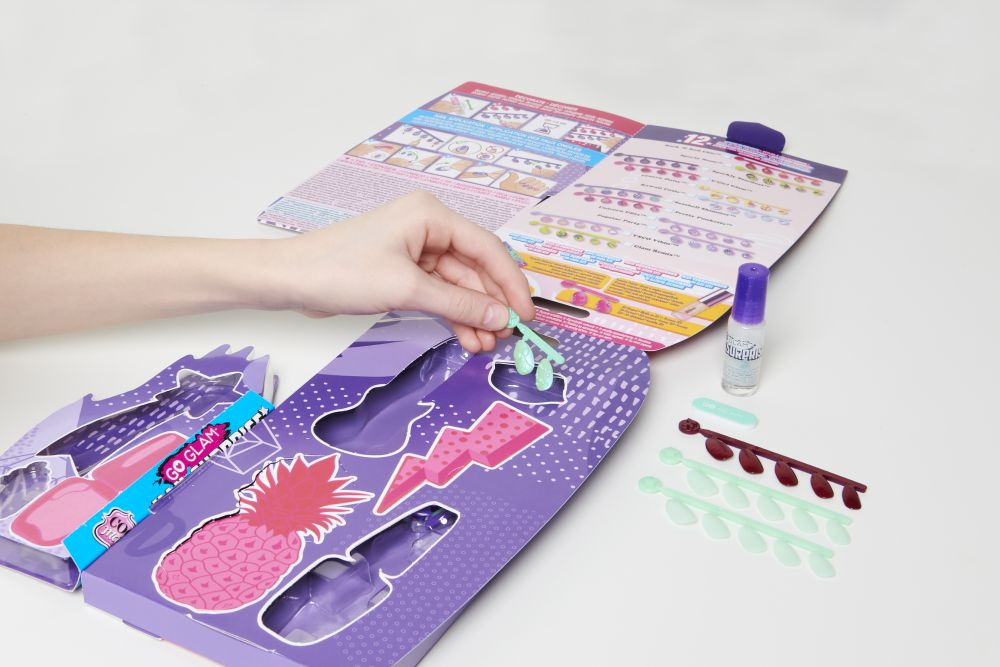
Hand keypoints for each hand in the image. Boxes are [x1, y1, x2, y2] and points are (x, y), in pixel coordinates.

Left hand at [263, 191, 534, 352]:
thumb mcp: (408, 289)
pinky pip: (440, 293)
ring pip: (459, 285)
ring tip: (485, 346)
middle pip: (476, 268)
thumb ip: (459, 304)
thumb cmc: (342, 271)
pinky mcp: (404, 271)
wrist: (291, 280)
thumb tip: (501, 318)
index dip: (510, 283)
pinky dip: (454, 315)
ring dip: (473, 315)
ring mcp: (416, 250)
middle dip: (491, 304)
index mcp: (431, 215)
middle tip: (506, 337)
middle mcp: (428, 227)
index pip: (487, 248)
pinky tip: (467, 338)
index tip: (525, 315)